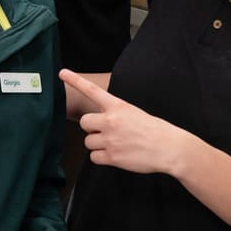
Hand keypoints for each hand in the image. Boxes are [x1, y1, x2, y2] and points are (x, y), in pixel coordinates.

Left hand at [60, 70, 191, 175]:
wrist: (169, 148)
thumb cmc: (155, 130)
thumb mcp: (135, 113)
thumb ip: (115, 114)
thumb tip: (100, 122)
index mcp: (118, 106)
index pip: (92, 90)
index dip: (75, 81)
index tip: (62, 73)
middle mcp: (111, 121)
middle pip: (84, 122)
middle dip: (92, 128)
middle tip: (106, 132)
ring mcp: (110, 139)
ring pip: (88, 141)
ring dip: (98, 144)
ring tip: (116, 144)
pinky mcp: (112, 157)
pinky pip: (94, 157)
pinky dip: (102, 157)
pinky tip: (116, 155)